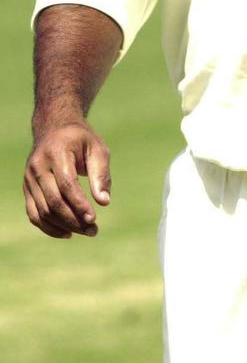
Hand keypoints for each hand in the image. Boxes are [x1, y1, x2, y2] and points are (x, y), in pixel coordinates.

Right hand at [23, 122, 110, 238]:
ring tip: (86, 231)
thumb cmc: (81, 140)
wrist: (55, 129)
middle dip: (74, 219)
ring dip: (64, 226)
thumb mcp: (97, 149)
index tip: (94, 219)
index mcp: (57, 152)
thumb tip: (104, 202)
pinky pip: (34, 214)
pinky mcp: (27, 189)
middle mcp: (38, 166)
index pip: (66, 184)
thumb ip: (101, 174)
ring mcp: (29, 178)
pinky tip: (68, 233)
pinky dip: (49, 227)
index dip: (79, 204)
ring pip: (43, 211)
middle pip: (53, 201)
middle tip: (94, 230)